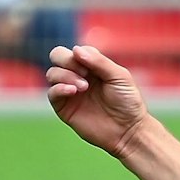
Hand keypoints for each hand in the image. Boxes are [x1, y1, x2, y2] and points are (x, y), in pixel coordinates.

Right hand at [45, 44, 148, 158]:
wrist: (128, 130)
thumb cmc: (128, 102)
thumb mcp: (120, 77)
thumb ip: (100, 61)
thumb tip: (75, 49)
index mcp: (93, 66)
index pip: (76, 51)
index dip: (80, 54)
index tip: (93, 68)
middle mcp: (78, 76)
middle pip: (57, 56)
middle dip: (66, 60)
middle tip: (84, 73)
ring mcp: (70, 91)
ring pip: (52, 73)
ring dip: (65, 76)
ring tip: (84, 87)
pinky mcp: (63, 107)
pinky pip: (51, 93)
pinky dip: (59, 88)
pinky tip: (72, 91)